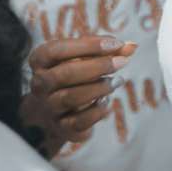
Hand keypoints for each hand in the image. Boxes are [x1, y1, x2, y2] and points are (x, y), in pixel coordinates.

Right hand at [23, 34, 135, 157]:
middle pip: (65, 74)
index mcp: (40, 60)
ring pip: (71, 97)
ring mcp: (49, 107)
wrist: (57, 112)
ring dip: (99, 87)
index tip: (117, 44)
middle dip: (98, 66)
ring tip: (117, 81)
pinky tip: (107, 101)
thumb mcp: (85, 57)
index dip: (89, 45)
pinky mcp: (62, 126)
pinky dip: (98, 110)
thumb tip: (132, 46)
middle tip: (123, 62)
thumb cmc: (74, 75)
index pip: (58, 49)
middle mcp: (39, 84)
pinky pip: (80, 120)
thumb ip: (107, 50)